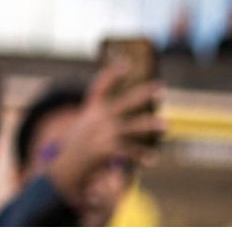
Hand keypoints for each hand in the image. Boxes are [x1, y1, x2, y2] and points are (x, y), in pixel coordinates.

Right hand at [47, 61, 165, 206]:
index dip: (112, 74)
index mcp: (90, 110)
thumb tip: (119, 111)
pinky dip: (142, 155)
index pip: (100, 87)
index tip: (125, 64)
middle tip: (160, 88)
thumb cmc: (77, 145)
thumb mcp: (84, 126)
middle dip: (142, 94)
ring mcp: (102, 134)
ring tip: (166, 125)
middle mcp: (97, 119)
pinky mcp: (107, 150)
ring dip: (149, 126)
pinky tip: (152, 159)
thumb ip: (100, 117)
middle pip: (123, 103)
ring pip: (132, 128)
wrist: (65, 167)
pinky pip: (130, 151)